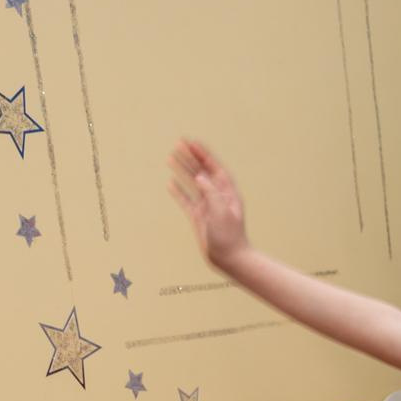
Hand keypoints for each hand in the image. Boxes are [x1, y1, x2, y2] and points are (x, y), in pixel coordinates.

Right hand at [168, 139, 249, 268]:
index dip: (204, 154)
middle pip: (203, 171)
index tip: (192, 142)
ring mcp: (207, 206)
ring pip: (192, 183)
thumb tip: (199, 176)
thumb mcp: (221, 211)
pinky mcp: (199, 217)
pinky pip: (186, 200)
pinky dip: (178, 191)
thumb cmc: (229, 236)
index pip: (214, 168)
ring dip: (183, 169)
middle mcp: (218, 197)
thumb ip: (211, 192)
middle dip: (192, 157)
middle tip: (179, 143)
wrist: (230, 258)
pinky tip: (170, 183)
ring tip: (171, 157)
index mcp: (227, 193)